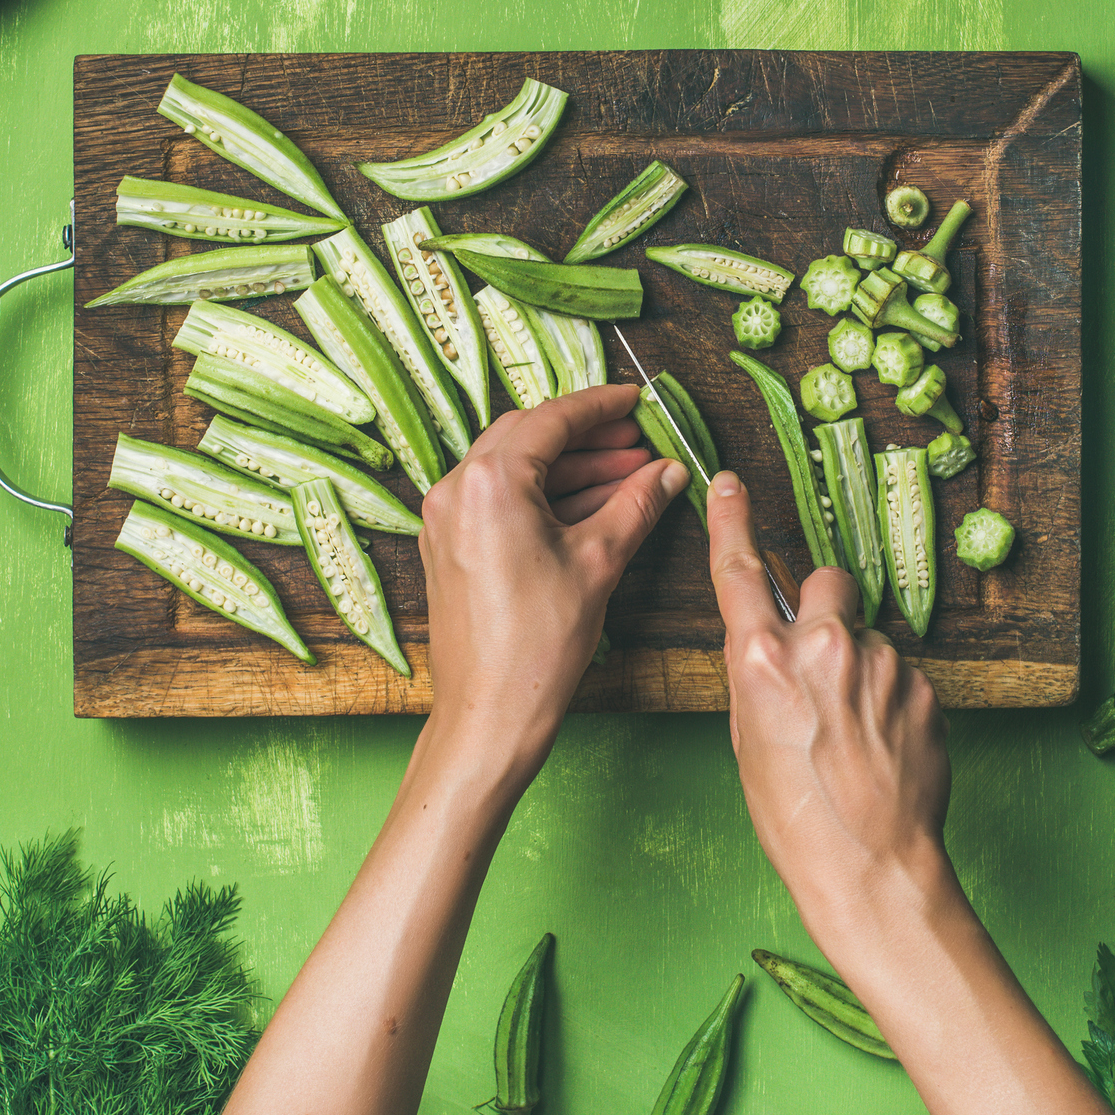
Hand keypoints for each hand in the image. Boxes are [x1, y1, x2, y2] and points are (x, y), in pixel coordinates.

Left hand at [419, 384, 687, 779]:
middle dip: (588, 437)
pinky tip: (593, 506)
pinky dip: (545, 497)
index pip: (552, 419)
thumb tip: (668, 472)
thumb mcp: (599, 561)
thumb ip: (636, 504)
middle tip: (637, 441)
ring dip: (570, 469)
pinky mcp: (449, 546)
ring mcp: (446, 519)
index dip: (601, 406)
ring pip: (515, 469)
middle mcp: (456, 490)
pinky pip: (499, 501)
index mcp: (489, 482)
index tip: (635, 402)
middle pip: (529, 437)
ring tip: (629, 475)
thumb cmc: (538, 644)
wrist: (491, 712)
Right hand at [706, 468, 950, 948]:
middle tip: (822, 662)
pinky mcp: (922, 687)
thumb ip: (759, 676)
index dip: (731, 521)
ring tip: (854, 733)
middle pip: (825, 583)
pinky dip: (891, 699)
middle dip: (824, 609)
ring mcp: (880, 664)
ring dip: (861, 666)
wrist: (871, 867)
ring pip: (868, 636)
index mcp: (762, 661)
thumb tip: (775, 648)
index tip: (729, 483)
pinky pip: (901, 673)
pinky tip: (883, 746)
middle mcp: (823, 647)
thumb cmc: (795, 818)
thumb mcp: (747, 739)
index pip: (738, 572)